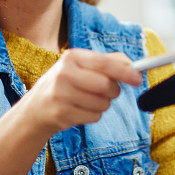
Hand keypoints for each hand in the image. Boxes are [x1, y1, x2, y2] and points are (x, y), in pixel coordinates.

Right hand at [22, 49, 142, 135]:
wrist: (36, 108)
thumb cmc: (65, 84)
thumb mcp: (80, 66)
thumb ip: (108, 62)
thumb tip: (132, 65)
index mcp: (71, 57)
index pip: (104, 63)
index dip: (125, 71)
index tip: (138, 78)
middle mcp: (64, 74)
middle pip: (105, 85)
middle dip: (113, 91)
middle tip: (109, 92)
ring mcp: (61, 94)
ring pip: (102, 103)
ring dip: (103, 105)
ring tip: (89, 100)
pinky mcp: (61, 113)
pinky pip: (94, 116)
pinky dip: (93, 115)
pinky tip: (80, 110)